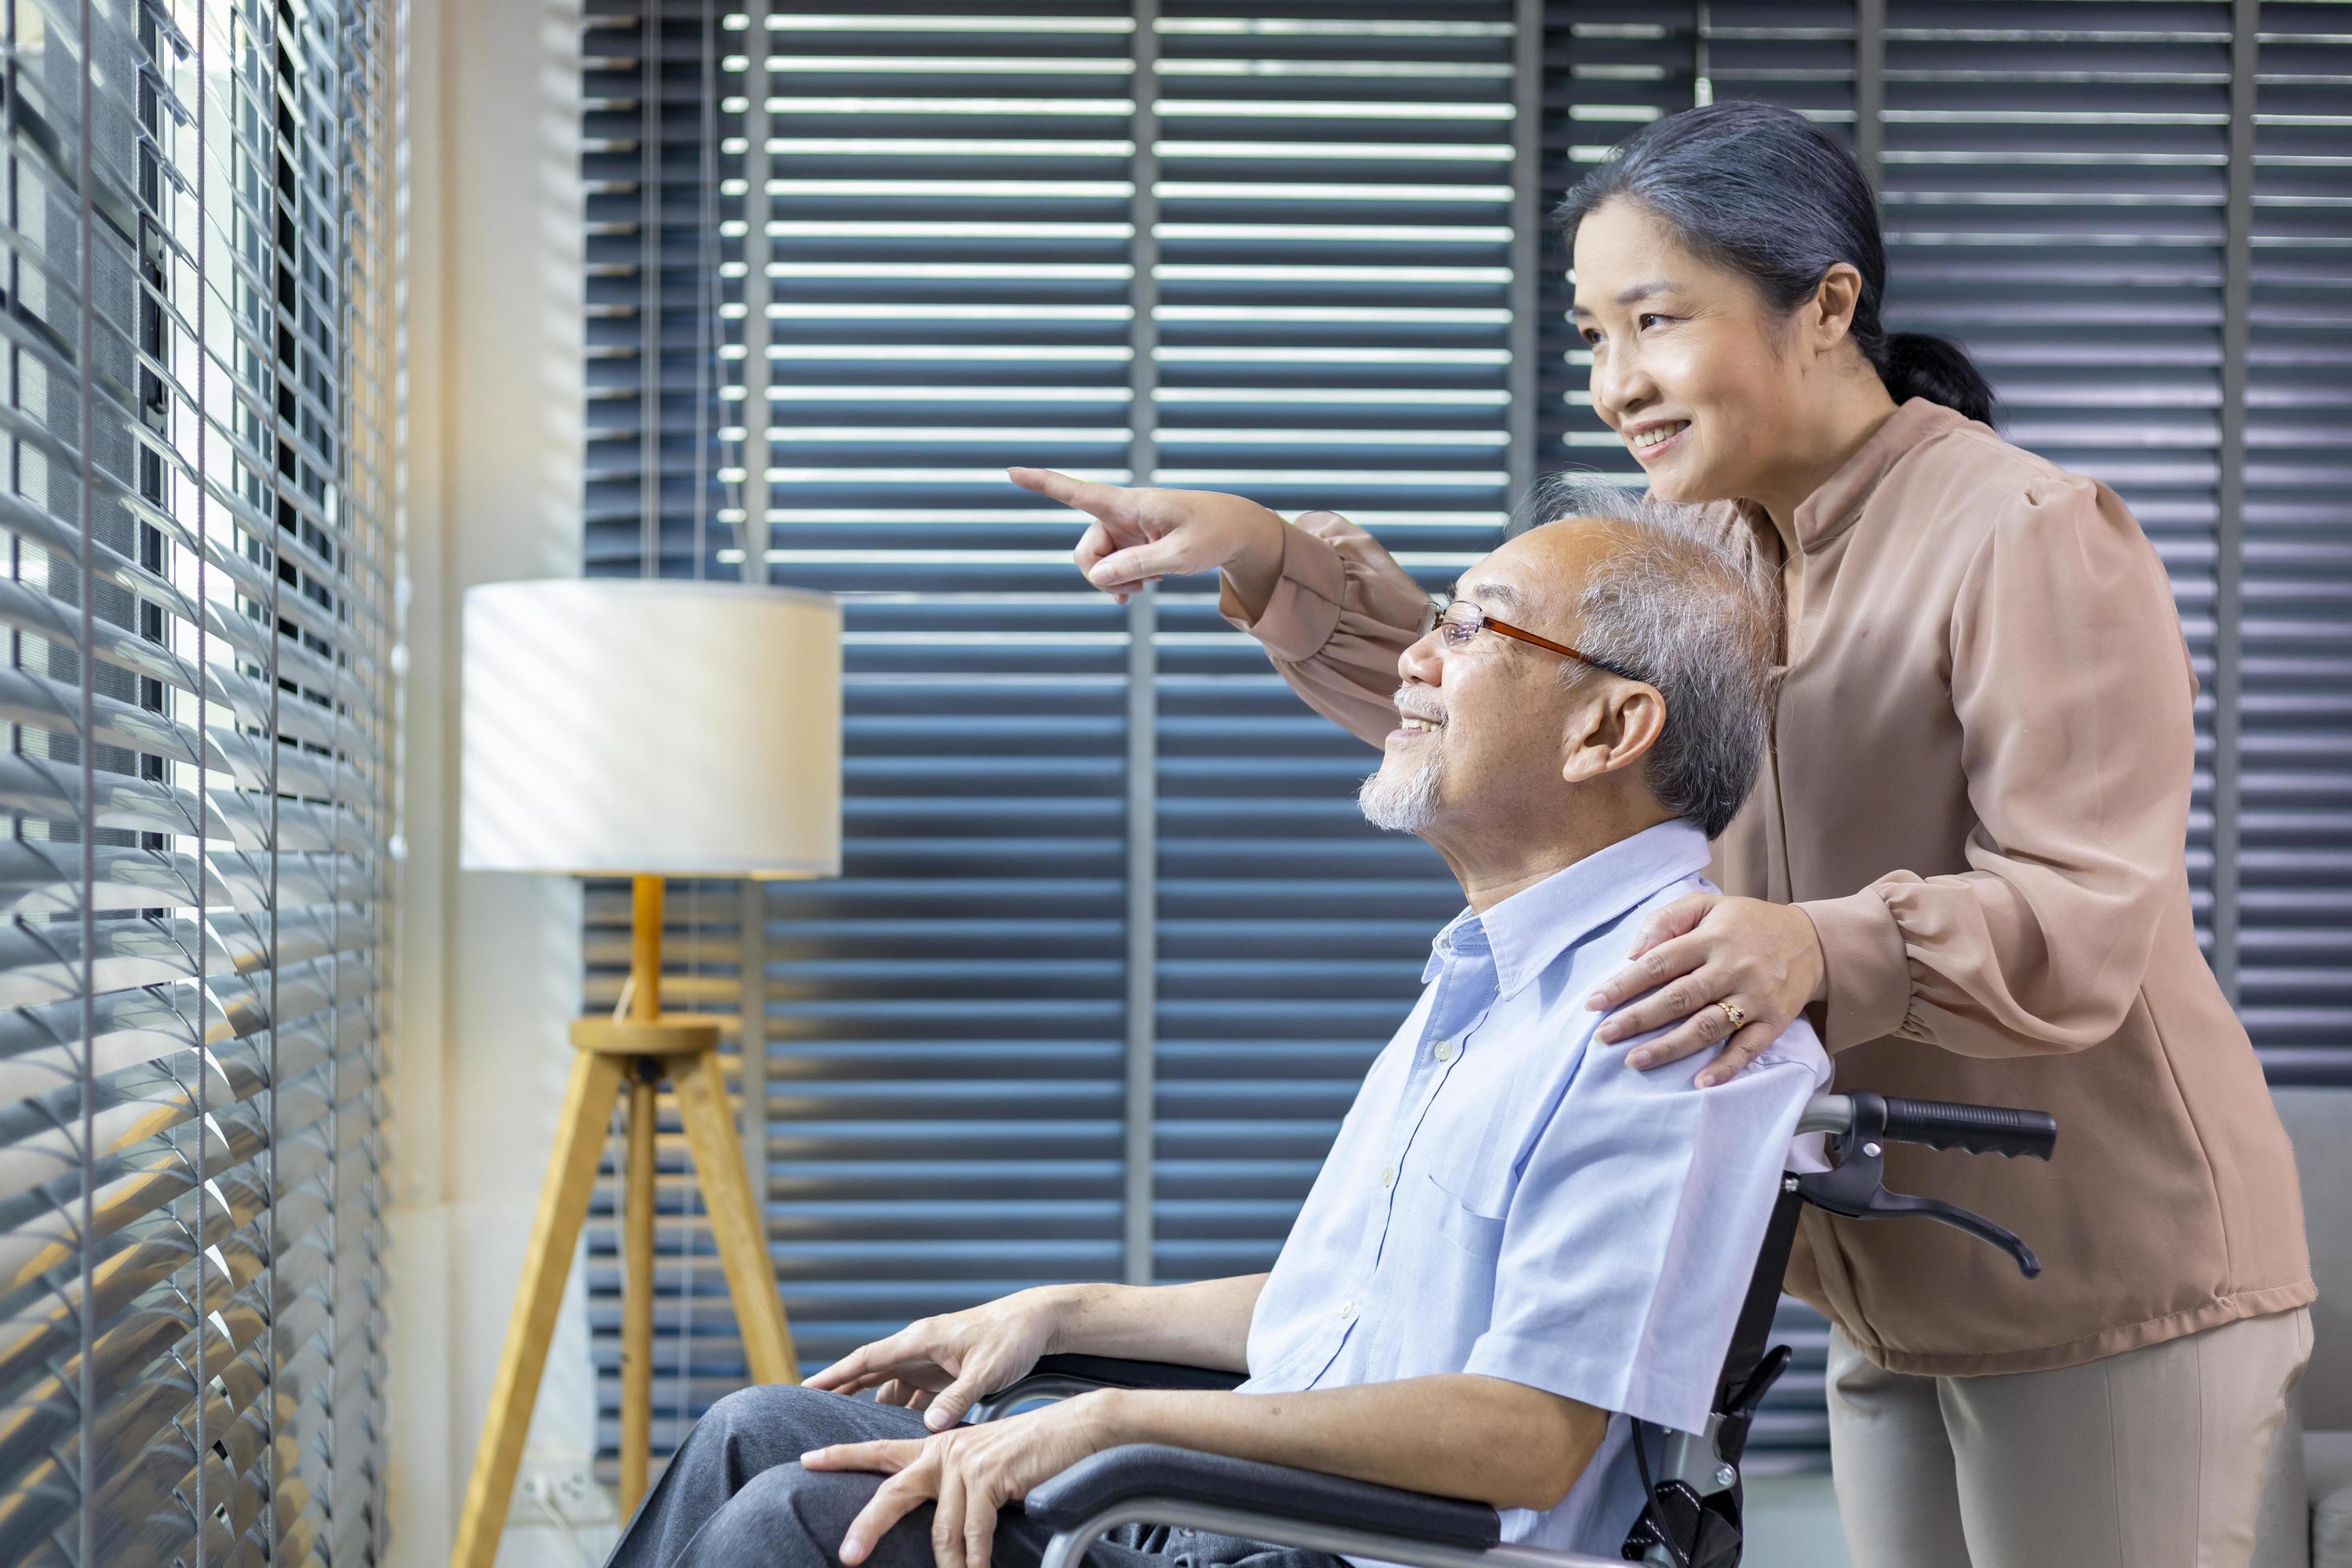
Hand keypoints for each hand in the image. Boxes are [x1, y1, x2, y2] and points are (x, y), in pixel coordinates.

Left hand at [803, 1392, 1119, 1567]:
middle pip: (891, 1494)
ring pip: (942, 1530)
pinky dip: (977, 1559)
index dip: (841, 1455)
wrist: (1074, 1429)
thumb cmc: (1030, 1454)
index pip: (879, 1451)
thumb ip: (953, 1487)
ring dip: (951, 1565)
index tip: (805, 1460)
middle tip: (846, 1558)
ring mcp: (964, 1461)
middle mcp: (943, 1450)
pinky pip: (974, 1533)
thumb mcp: (983, 1467)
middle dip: (866, 1528)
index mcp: (937, 1447)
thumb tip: (940, 1529)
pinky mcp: (987, 1476)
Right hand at [805, 1289, 1066, 1431]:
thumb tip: (929, 1427)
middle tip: (812, 1415)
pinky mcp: (945, 1373)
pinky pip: (914, 1396)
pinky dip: (902, 1413)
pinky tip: (895, 1434)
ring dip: (873, 1407)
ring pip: (891, 1387)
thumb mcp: (986, 1370)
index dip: (836, 1374)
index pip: (867, 1358)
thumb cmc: (1012, 1338)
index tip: (806, 1389)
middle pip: (871, 1372)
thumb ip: (958, 1397)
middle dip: (843, 1392)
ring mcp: (931, 1362)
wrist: (1038, 1323)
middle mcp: (919, 1349)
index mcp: (921, 1340)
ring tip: (849, 1432)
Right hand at [1008, 466, 1285, 606]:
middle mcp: (1121, 515)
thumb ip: (1139, 565)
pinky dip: (1117, 583)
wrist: (1237, 531)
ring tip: (1144, 588)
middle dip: (1099, 576)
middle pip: (1084, 551)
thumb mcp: (1182, 555)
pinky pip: (1109, 567)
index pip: (1078, 492)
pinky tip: (1132, 594)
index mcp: (1130, 505)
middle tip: (1132, 592)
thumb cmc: (1214, 535)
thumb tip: (1101, 576)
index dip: (1043, 483)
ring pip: (1096, 563)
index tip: (1011, 470)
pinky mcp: (1133, 543)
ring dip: (1113, 582)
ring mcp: (1125, 530)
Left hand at [1584, 894, 1825, 1086]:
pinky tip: (1700, 1084)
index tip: (1593, 1003)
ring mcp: (1755, 997)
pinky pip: (1749, 1049)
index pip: (1659, 962)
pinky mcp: (1775, 1022)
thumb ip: (1667, 920)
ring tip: (1635, 1061)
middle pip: (1679, 997)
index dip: (1624, 983)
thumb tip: (1632, 953)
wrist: (1811, 940)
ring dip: (1670, 1047)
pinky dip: (1726, 1067)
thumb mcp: (1707, 905)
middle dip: (1638, 1019)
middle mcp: (1732, 968)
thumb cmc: (1746, 923)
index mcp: (1712, 938)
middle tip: (1604, 1036)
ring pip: (1708, 1026)